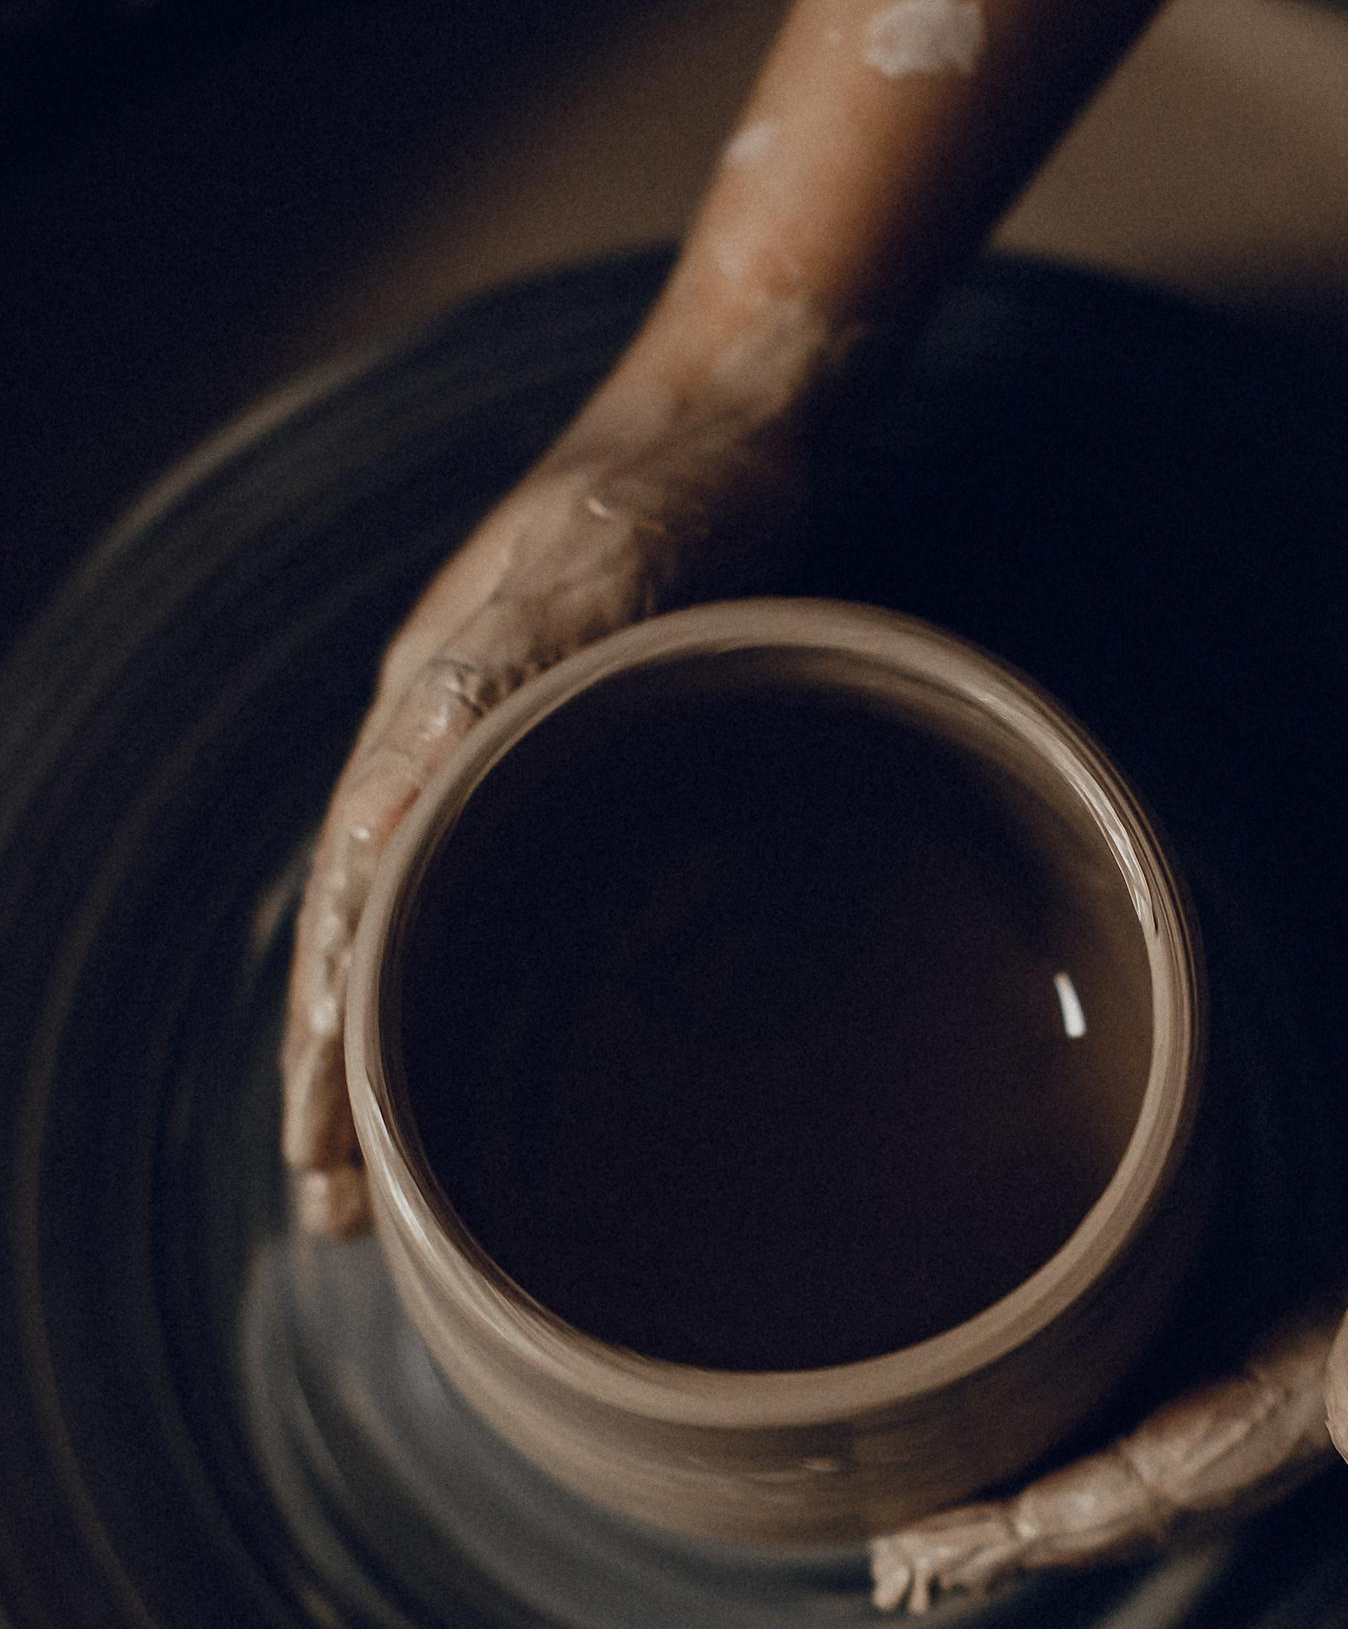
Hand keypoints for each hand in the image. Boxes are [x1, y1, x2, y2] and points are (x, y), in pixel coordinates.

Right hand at [280, 398, 808, 1237]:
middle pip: (365, 939)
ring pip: (414, 932)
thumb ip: (514, 667)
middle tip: (331, 1216)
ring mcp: (499, 752)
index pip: (356, 906)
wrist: (744, 412)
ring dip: (385, 1054)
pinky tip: (462, 1051)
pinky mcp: (564, 756)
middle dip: (338, 1079)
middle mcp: (447, 742)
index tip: (321, 1154)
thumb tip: (413, 773)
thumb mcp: (603, 573)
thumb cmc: (681, 486)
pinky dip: (451, 988)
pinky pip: (484, 897)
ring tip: (375, 1180)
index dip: (331, 1036)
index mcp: (436, 712)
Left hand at [874, 761, 1347, 1611]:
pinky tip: (1124, 1403)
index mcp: (1338, 1383)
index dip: (1041, 1525)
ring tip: (984, 1524)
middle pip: (1150, 1494)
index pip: (1155, 1481)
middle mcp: (1334, 1386)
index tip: (931, 1561)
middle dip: (1030, 1539)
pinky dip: (1150, 1414)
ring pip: (1182, 1447)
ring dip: (1080, 1495)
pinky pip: (1227, 1377)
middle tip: (905, 1575)